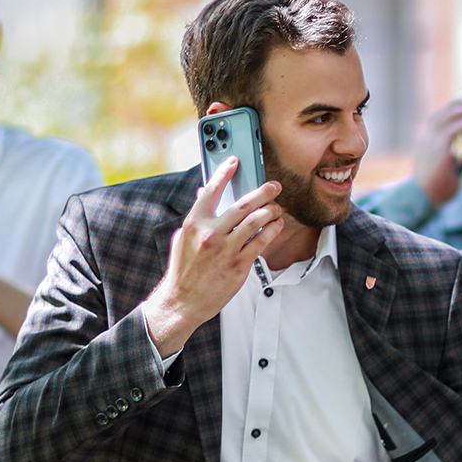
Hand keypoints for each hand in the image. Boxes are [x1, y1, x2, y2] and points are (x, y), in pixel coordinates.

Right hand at [140, 159, 283, 356]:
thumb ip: (196, 217)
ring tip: (277, 208)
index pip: (210, 190)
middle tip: (274, 186)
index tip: (235, 161)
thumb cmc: (184, 270)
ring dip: (271, 210)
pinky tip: (276, 224)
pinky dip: (272, 229)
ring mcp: (226, 249)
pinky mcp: (239, 264)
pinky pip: (262, 241)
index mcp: (194, 223)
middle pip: (243, 203)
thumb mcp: (184, 239)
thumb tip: (201, 194)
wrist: (184, 301)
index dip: (223, 173)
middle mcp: (210, 233)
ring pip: (256, 220)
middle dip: (263, 191)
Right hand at [413, 96, 461, 208]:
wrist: (423, 200)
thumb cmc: (436, 188)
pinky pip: (457, 127)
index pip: (441, 113)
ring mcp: (432, 139)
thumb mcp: (448, 169)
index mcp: (428, 139)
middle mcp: (428, 135)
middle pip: (446, 108)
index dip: (457, 107)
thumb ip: (457, 158)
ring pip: (451, 113)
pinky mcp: (439, 147)